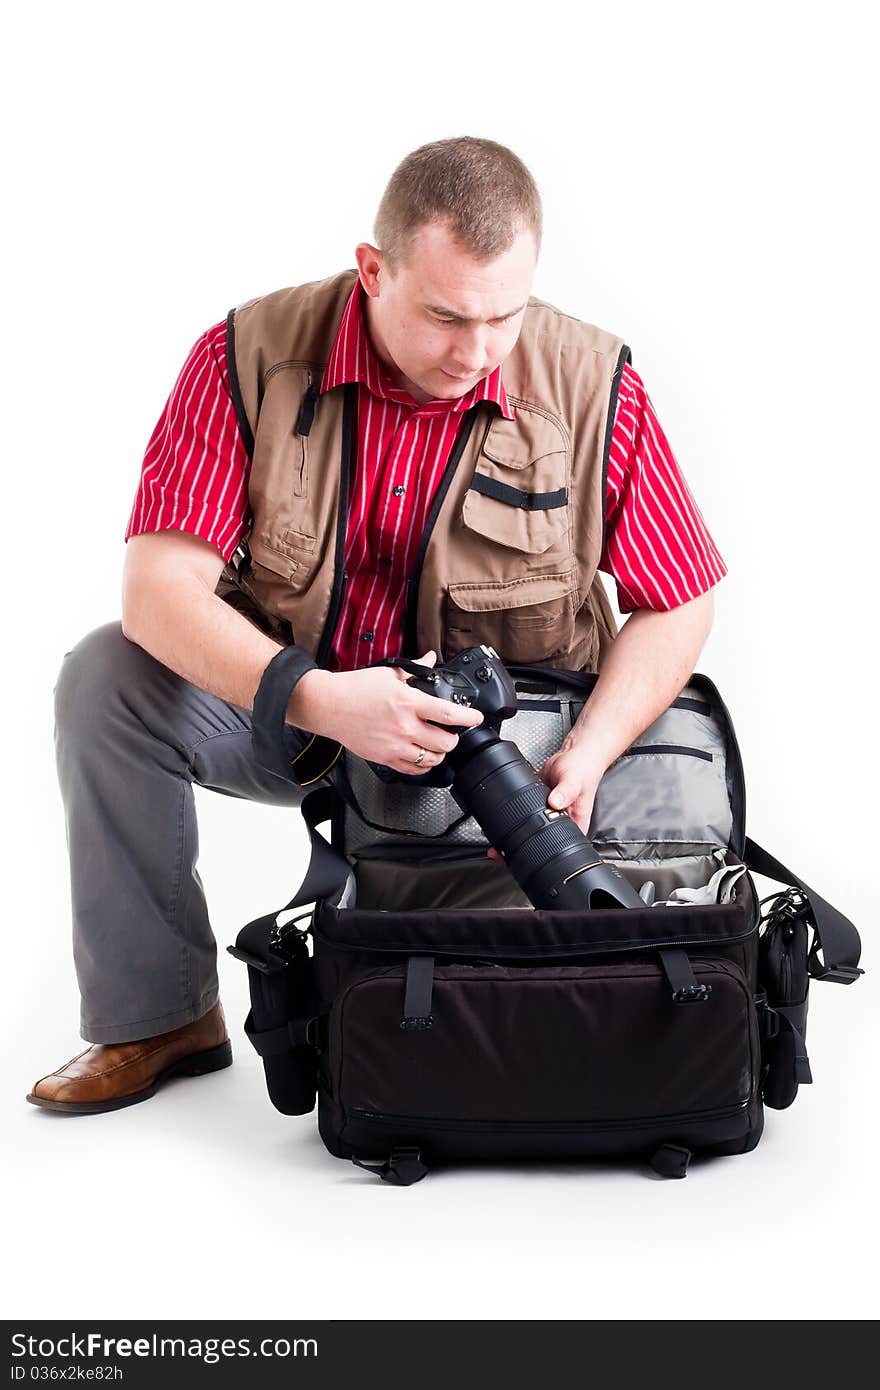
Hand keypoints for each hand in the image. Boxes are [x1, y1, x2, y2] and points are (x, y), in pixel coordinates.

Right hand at [297, 650, 482, 774]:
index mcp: (409, 702)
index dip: (470, 718)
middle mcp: (405, 727)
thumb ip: (415, 669)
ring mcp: (395, 745)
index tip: (476, 717)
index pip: (450, 715)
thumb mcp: (389, 673)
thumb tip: (430, 659)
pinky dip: (423, 765)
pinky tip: (422, 756)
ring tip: (438, 745)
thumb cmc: (355, 689)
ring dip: (440, 753)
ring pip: (432, 759)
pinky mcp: (385, 758)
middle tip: (452, 732)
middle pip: (446, 743)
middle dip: (454, 738)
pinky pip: (413, 770)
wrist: (329, 706)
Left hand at [486, 742, 603, 859]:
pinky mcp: (537, 802)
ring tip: (494, 836)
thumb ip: (566, 791)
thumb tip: (555, 803)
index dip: (539, 856)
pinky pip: (523, 812)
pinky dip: (512, 815)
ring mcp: (548, 813)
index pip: (558, 848)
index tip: (520, 858)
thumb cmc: (582, 770)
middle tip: (498, 850)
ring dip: (512, 833)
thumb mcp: (574, 781)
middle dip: (518, 848)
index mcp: (574, 825)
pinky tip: (501, 816)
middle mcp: (561, 822)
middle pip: (539, 842)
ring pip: (529, 829)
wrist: (575, 754)